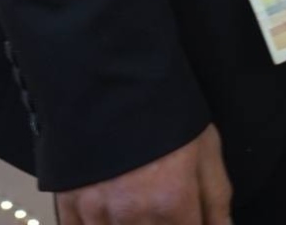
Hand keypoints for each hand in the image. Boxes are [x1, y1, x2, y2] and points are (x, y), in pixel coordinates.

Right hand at [56, 124, 231, 223]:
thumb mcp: (204, 146)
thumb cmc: (166, 110)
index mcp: (170, 201)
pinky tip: (109, 213)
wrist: (112, 75)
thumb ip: (216, 198)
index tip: (187, 215)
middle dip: (162, 223)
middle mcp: (132, 214)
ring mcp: (96, 212)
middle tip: (162, 204)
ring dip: (129, 224)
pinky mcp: (69, 204)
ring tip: (138, 199)